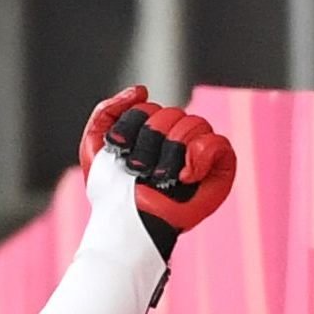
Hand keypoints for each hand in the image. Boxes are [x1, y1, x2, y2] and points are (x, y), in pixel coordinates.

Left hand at [78, 85, 234, 254]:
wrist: (126, 222)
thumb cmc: (112, 191)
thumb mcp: (95, 146)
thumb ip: (107, 112)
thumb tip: (142, 90)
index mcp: (151, 132)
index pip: (147, 108)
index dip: (130, 126)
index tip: (118, 150)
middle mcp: (176, 139)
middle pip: (171, 113)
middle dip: (149, 142)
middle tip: (138, 170)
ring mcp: (198, 153)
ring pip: (193, 123)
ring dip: (170, 152)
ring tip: (159, 177)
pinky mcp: (219, 170)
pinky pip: (219, 143)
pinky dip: (200, 156)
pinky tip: (185, 175)